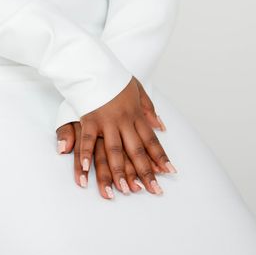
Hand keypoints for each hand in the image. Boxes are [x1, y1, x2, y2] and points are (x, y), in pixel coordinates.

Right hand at [56, 77, 176, 198]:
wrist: (95, 63)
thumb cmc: (114, 77)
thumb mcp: (137, 88)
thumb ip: (148, 108)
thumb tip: (162, 126)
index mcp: (135, 114)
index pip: (151, 139)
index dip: (160, 156)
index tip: (169, 172)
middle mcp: (123, 120)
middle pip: (136, 150)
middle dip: (145, 172)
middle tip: (153, 191)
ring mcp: (106, 120)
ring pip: (114, 150)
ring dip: (119, 171)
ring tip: (123, 190)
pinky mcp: (89, 118)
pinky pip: (88, 139)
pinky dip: (86, 154)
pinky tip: (86, 170)